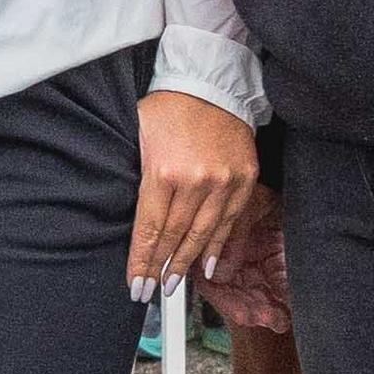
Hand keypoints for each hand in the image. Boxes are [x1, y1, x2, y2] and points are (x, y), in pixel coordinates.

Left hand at [122, 88, 256, 288]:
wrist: (212, 84)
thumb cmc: (169, 108)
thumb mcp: (138, 135)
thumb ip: (135, 176)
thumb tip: (129, 217)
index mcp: (163, 171)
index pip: (150, 229)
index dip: (142, 261)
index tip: (136, 283)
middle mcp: (195, 180)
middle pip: (175, 236)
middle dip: (161, 268)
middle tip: (152, 290)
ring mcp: (223, 181)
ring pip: (203, 234)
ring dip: (187, 262)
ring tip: (174, 283)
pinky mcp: (244, 178)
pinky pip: (229, 221)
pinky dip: (218, 245)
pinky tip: (208, 264)